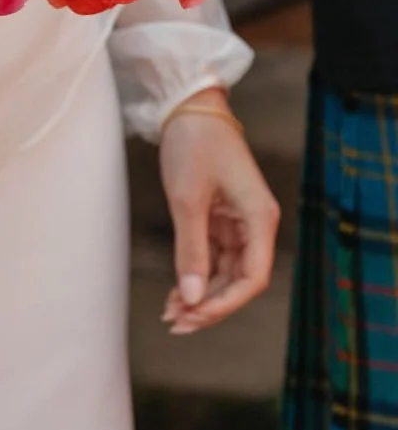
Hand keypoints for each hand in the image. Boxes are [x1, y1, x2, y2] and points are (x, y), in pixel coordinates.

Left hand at [159, 88, 280, 334]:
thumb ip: (191, 251)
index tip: (194, 315)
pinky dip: (196, 274)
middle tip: (176, 323)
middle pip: (240, 280)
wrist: (188, 106)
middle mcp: (255, 223)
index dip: (225, 303)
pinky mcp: (221, 217)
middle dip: (210, 305)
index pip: (253, 276)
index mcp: (259, 217)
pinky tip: (175, 293)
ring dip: (201, 294)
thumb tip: (192, 298)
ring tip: (170, 313)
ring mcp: (239, 221)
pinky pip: (214, 256)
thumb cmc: (194, 145)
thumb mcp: (187, 200)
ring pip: (226, 272)